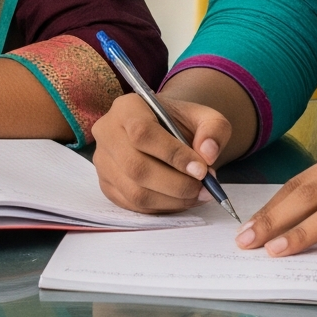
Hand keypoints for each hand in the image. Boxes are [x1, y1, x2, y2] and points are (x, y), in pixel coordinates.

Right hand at [93, 89, 231, 212]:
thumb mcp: (204, 117)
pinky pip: (134, 206)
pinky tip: (181, 199)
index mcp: (126, 108)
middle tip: (204, 188)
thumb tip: (208, 154)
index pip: (142, 133)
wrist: (165, 134)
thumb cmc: (181, 124)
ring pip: (135, 191)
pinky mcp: (107, 185)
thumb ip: (214, 130)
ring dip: (172, 200)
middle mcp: (107, 132)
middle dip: (176, 184)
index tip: (202, 170)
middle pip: (135, 166)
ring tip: (197, 194)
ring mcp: (103, 161)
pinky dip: (163, 208)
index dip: (173, 155)